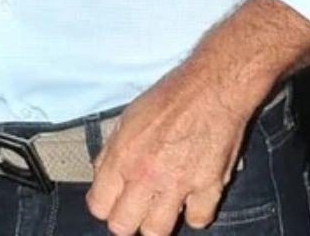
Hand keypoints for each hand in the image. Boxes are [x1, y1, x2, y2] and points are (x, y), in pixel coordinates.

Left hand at [84, 64, 250, 235]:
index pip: (98, 205)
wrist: (211, 88)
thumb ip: (112, 152)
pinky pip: (197, 220)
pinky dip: (194, 213)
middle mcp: (147, 175)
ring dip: (156, 223)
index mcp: (123, 156)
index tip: (111, 201)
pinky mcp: (209, 188)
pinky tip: (191, 199)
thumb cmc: (170, 97)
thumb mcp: (127, 118)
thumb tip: (102, 177)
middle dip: (125, 221)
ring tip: (159, 207)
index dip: (103, 205)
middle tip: (133, 209)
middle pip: (123, 227)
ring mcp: (178, 184)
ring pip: (157, 232)